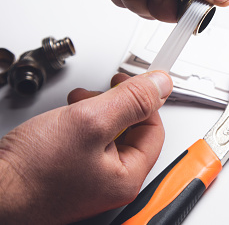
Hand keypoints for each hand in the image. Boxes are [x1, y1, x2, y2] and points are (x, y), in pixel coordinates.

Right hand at [0, 71, 171, 223]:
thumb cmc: (31, 172)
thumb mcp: (91, 122)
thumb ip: (131, 100)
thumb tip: (160, 85)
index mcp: (127, 177)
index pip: (153, 130)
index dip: (146, 101)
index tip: (136, 83)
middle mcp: (111, 181)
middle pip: (132, 131)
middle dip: (117, 105)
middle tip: (102, 92)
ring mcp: (90, 178)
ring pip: (108, 133)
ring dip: (97, 111)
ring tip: (79, 103)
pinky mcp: (70, 172)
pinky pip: (87, 142)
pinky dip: (80, 123)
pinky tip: (65, 116)